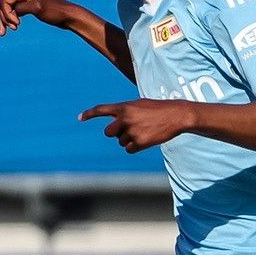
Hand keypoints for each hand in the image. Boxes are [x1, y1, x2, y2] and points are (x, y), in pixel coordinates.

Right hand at [0, 0, 67, 35]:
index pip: (4, 1)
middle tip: (10, 30)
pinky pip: (13, 13)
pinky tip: (9, 28)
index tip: (17, 24)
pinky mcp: (28, 7)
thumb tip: (0, 9)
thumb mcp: (36, 8)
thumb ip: (19, 8)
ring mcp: (24, 0)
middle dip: (3, 18)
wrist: (68, 16)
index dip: (6, 14)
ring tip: (3, 34)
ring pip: (7, 10)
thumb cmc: (55, 11)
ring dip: (4, 21)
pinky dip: (10, 21)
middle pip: (3, 5)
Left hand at [80, 99, 196, 153]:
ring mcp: (132, 131)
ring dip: (129, 139)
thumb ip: (125, 112)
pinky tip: (146, 139)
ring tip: (144, 131)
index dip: (89, 114)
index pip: (102, 109)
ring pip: (120, 142)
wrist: (177, 115)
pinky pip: (129, 149)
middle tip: (128, 130)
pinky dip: (135, 147)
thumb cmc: (158, 109)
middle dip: (116, 134)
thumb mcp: (140, 105)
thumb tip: (114, 125)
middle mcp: (125, 119)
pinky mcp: (139, 142)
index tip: (79, 118)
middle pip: (108, 133)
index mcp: (124, 107)